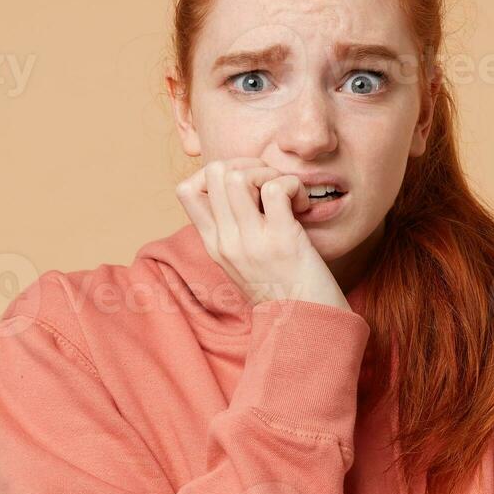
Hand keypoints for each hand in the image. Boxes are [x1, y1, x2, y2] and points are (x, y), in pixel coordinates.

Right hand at [175, 158, 350, 310]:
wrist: (307, 328)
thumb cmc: (285, 292)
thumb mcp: (245, 263)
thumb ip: (236, 232)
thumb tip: (240, 191)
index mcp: (215, 245)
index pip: (186, 190)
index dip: (217, 173)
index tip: (246, 187)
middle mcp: (226, 242)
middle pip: (214, 171)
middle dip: (248, 164)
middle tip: (272, 185)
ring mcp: (251, 241)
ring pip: (238, 175)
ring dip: (269, 173)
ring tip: (287, 195)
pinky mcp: (281, 240)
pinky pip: (276, 188)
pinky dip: (292, 186)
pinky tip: (302, 204)